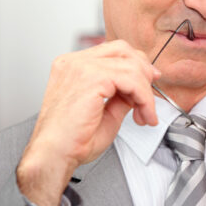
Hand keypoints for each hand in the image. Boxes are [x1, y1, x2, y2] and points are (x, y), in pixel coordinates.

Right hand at [17, 40, 159, 205]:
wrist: (54, 155)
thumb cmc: (71, 141)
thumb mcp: (106, 112)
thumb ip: (121, 96)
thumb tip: (138, 90)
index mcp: (72, 67)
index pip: (112, 51)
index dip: (135, 65)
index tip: (149, 82)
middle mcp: (74, 62)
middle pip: (122, 49)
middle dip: (144, 71)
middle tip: (151, 96)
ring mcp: (81, 67)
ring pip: (131, 66)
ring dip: (146, 92)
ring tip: (145, 115)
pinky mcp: (91, 78)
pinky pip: (131, 80)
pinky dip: (144, 98)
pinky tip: (143, 115)